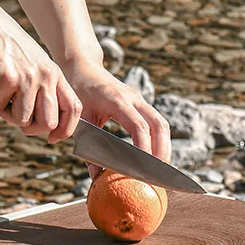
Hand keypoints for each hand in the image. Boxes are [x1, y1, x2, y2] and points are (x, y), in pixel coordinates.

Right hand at [0, 6, 81, 139]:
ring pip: (22, 121)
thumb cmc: (8, 49)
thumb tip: (45, 126)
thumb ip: (43, 90)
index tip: (52, 138)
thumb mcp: (35, 66)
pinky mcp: (7, 79)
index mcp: (55, 75)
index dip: (65, 129)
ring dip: (6, 114)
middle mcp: (46, 77)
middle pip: (48, 123)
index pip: (73, 109)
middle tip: (15, 115)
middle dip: (30, 128)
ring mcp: (28, 79)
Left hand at [59, 59, 171, 177]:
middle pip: (159, 124)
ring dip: (164, 147)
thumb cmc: (79, 93)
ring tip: (160, 170)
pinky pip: (157, 123)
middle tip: (158, 175)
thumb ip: (88, 147)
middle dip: (162, 150)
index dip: (144, 149)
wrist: (83, 68)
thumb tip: (96, 176)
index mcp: (118, 101)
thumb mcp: (81, 120)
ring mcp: (140, 100)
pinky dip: (160, 141)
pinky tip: (156, 158)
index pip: (139, 127)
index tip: (143, 170)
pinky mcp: (142, 104)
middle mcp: (134, 98)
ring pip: (162, 124)